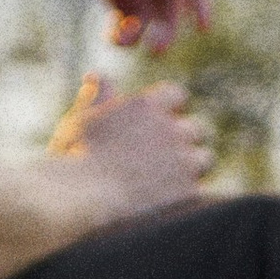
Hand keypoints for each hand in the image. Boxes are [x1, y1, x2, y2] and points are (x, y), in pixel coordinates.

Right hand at [46, 72, 211, 217]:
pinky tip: (169, 201)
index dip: (170, 108)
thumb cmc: (75, 157)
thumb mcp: (82, 118)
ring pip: (204, 158)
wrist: (81, 198)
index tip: (158, 123)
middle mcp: (172, 129)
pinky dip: (187, 194)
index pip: (177, 94)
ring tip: (170, 180)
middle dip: (184, 139)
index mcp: (148, 105)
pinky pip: (200, 189)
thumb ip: (97, 97)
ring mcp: (184, 161)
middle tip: (165, 156)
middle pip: (196, 128)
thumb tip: (96, 76)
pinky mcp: (188, 192)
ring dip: (192, 166)